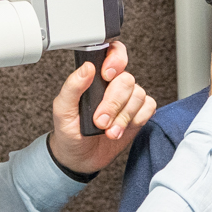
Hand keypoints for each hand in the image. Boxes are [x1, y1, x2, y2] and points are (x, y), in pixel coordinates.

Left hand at [48, 41, 156, 174]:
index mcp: (95, 77)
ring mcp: (127, 100)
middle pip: (126, 80)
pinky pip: (148, 108)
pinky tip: (120, 129)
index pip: (113, 53)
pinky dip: (136, 120)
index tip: (107, 75)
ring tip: (108, 131)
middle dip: (114, 103)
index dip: (116, 59)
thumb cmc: (68, 132)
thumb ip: (72, 87)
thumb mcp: (62, 110)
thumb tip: (86, 68)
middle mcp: (113, 85)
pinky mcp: (138, 115)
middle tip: (99, 120)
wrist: (79, 158)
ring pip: (138, 95)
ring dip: (123, 117)